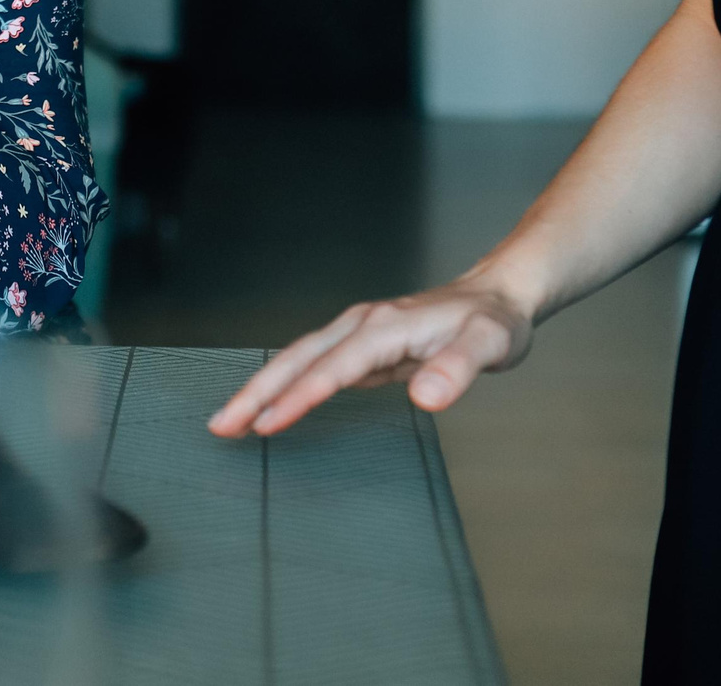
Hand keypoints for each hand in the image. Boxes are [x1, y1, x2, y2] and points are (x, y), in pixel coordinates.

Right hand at [206, 277, 533, 437]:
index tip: (266, 425)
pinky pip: (314, 365)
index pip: (332, 368)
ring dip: (263, 388)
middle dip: (257, 392)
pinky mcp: (363, 346)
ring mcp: (360, 334)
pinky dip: (286, 385)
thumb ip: (458, 368)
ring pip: (300, 360)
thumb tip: (426, 398)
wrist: (499, 295)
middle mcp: (362, 326)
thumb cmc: (495, 321)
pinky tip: (272, 404)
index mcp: (384, 327)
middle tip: (221, 425)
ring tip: (230, 420)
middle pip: (298, 359)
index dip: (298, 397)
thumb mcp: (490, 344)